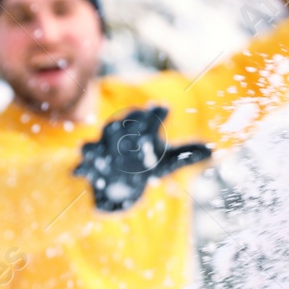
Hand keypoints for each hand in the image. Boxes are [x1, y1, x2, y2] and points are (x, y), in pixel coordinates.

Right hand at [72, 105, 212, 211]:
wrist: (119, 179)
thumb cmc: (145, 163)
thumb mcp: (166, 162)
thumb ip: (186, 154)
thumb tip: (212, 150)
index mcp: (139, 130)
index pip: (149, 117)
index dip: (155, 113)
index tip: (162, 109)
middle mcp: (119, 135)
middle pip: (120, 125)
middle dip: (123, 123)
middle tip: (129, 120)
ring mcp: (102, 149)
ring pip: (95, 142)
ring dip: (95, 143)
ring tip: (92, 145)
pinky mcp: (90, 165)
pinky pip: (82, 165)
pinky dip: (79, 167)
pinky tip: (76, 172)